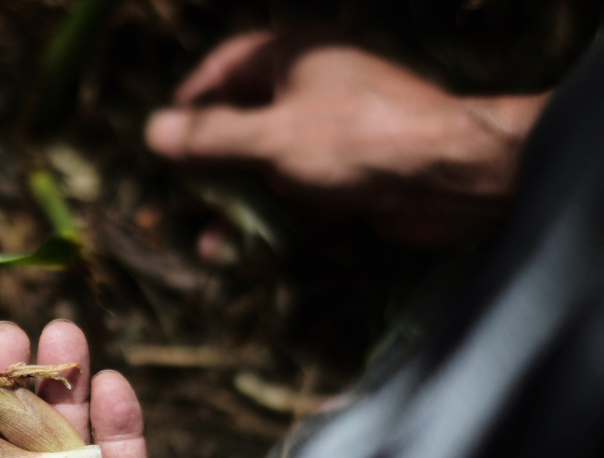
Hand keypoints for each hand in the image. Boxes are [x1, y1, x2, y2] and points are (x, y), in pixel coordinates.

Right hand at [145, 31, 548, 244]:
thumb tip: (151, 132)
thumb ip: (210, 138)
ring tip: (211, 245)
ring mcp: (333, 136)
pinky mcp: (351, 177)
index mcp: (294, 58)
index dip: (191, 100)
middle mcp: (312, 90)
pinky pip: (299, 198)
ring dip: (239, 207)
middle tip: (185, 199)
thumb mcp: (272, 138)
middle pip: (244, 123)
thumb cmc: (360, 140)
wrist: (452, 176)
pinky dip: (275, 223)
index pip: (226, 67)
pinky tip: (251, 253)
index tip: (163, 138)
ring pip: (270, 169)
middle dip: (211, 168)